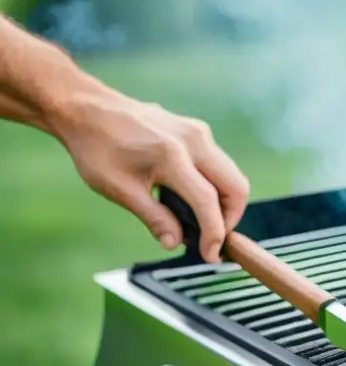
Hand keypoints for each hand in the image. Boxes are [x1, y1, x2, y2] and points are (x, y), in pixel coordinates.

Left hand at [52, 81, 249, 263]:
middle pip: (236, 187)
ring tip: (203, 222)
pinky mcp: (198, 131)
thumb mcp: (119, 190)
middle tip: (213, 238)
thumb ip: (153, 218)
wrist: (88, 109)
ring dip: (225, 203)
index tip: (211, 255)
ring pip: (232, 175)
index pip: (207, 201)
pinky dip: (216, 186)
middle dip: (230, 219)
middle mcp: (193, 141)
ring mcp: (199, 132)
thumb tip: (175, 243)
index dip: (213, 233)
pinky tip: (194, 199)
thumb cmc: (97, 148)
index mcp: (171, 156)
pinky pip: (220, 164)